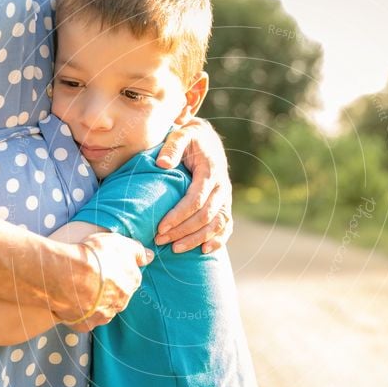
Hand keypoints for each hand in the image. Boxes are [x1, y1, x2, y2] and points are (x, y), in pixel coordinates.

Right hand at [52, 232, 152, 330]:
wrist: (68, 275)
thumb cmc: (95, 256)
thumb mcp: (120, 242)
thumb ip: (137, 250)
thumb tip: (149, 256)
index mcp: (133, 281)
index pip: (129, 277)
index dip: (115, 270)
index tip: (104, 265)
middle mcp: (122, 301)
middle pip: (116, 295)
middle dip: (106, 288)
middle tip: (90, 276)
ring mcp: (104, 315)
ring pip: (101, 308)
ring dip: (93, 301)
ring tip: (77, 287)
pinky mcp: (86, 324)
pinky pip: (84, 319)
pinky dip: (79, 312)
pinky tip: (71, 300)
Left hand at [154, 117, 232, 253]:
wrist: (208, 140)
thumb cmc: (190, 139)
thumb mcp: (181, 135)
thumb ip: (172, 147)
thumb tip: (162, 164)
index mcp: (210, 172)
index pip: (195, 200)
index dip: (179, 215)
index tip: (160, 227)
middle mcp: (222, 187)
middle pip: (205, 216)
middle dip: (183, 231)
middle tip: (161, 241)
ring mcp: (226, 198)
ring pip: (216, 225)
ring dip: (197, 239)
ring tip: (176, 250)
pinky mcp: (226, 205)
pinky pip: (226, 226)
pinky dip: (219, 240)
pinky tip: (205, 251)